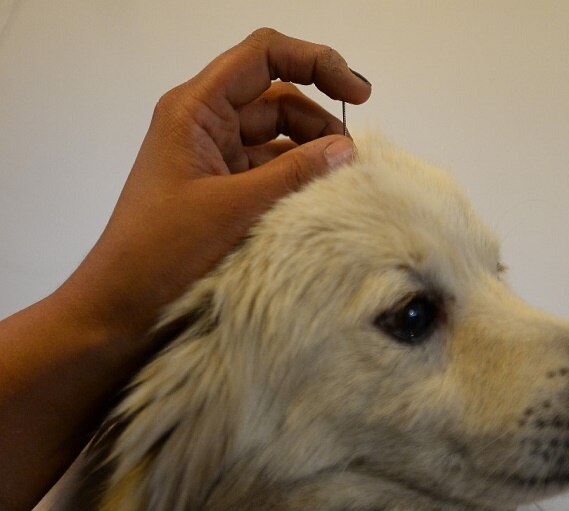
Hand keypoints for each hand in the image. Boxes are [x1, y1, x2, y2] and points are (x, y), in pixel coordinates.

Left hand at [60, 27, 371, 354]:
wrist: (121, 305)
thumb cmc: (162, 250)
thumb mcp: (235, 207)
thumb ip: (294, 173)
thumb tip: (347, 148)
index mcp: (195, 108)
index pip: (263, 56)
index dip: (315, 62)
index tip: (356, 94)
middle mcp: (204, 123)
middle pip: (276, 97)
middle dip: (319, 120)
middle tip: (352, 159)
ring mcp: (213, 156)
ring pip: (276, 135)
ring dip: (311, 152)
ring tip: (340, 182)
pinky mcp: (220, 188)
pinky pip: (268, 169)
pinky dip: (296, 178)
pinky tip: (318, 198)